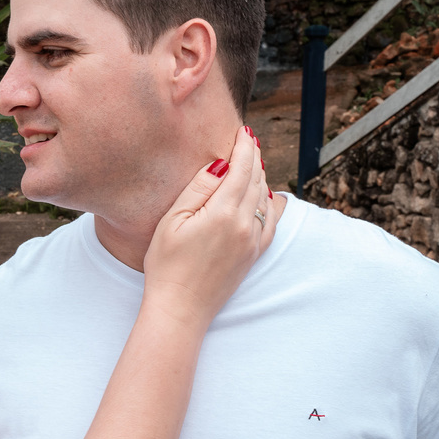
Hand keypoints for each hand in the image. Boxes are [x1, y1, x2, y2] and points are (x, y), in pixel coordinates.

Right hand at [141, 126, 273, 327]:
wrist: (180, 308)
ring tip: (254, 161)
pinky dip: (272, 203)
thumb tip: (221, 163)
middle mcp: (245, 225)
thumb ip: (199, 189)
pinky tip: (270, 196)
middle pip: (256, 180)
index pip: (241, 168)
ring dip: (261, 177)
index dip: (244, 146)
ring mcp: (253, 241)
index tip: (244, 130)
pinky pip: (272, 221)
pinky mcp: (254, 254)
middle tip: (249, 140)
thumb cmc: (166, 265)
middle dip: (253, 157)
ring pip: (265, 198)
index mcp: (224, 212)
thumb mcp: (172, 221)